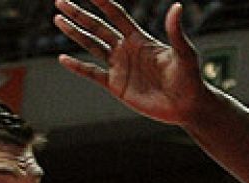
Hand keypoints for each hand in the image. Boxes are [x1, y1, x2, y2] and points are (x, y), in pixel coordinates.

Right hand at [53, 0, 206, 125]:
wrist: (186, 106)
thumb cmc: (190, 78)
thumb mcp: (184, 53)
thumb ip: (176, 32)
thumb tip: (177, 6)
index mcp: (140, 39)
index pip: (116, 15)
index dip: (102, 2)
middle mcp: (126, 49)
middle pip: (98, 27)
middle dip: (79, 14)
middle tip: (60, 1)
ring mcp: (120, 67)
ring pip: (91, 46)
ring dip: (75, 33)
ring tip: (58, 19)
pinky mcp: (116, 86)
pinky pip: (92, 73)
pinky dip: (77, 67)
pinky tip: (63, 58)